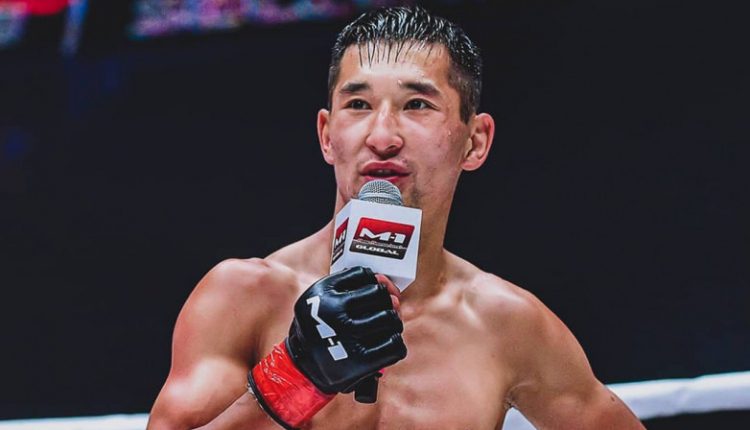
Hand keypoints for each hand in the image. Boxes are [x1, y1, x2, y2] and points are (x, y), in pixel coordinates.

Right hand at [248, 267, 405, 428]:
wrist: (301, 366)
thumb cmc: (316, 327)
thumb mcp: (318, 296)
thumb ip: (347, 285)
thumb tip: (385, 283)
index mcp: (324, 293)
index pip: (364, 274)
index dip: (372, 281)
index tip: (370, 291)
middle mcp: (336, 313)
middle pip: (380, 295)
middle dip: (385, 300)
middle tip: (382, 309)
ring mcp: (349, 337)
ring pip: (391, 318)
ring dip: (393, 321)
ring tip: (386, 326)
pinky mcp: (360, 361)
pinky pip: (395, 346)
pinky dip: (395, 343)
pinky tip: (386, 343)